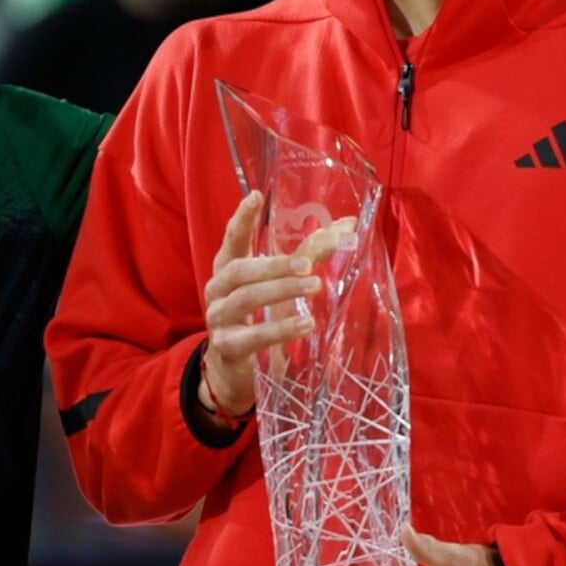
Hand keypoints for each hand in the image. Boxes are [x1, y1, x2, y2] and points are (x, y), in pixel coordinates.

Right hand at [200, 191, 324, 417]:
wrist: (234, 369)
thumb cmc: (258, 317)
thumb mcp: (278, 284)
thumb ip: (309, 254)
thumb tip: (348, 225)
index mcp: (227, 268)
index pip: (232, 238)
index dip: (241, 219)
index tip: (255, 197)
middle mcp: (217, 289)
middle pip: (240, 270)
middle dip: (274, 265)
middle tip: (308, 265)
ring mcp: (218, 318)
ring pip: (246, 298)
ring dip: (281, 291)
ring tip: (314, 287)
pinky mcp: (228, 346)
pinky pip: (253, 336)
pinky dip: (280, 329)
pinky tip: (306, 324)